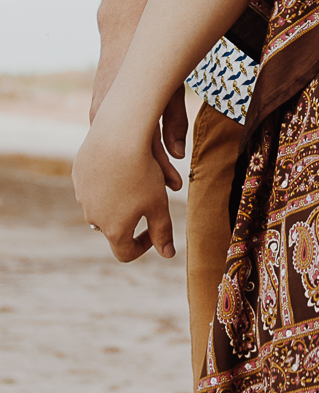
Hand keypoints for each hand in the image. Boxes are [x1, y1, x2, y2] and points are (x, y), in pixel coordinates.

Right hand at [73, 117, 180, 261]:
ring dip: (116, 200)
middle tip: (144, 201)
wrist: (118, 137)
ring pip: (100, 205)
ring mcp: (82, 196)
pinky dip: (105, 181)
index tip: (154, 231)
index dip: (143, 245)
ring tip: (133, 182)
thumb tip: (168, 254)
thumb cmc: (143, 173)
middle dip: (129, 219)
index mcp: (114, 230)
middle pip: (112, 227)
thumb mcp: (158, 203)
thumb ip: (162, 231)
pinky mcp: (78, 176)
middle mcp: (93, 217)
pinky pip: (91, 185)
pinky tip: (118, 166)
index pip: (126, 252)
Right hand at [92, 48, 186, 178]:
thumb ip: (174, 120)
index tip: (176, 185)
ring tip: (152, 182)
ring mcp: (97, 116)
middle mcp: (106, 119)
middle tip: (168, 190)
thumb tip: (180, 155)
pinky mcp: (96, 112)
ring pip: (115, 150)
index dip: (163, 171)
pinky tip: (132, 165)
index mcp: (125, 114)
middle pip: (127, 158)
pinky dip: (120, 154)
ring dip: (132, 167)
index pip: (144, 153)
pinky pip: (107, 140)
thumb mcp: (169, 88)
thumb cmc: (152, 61)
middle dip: (148, 176)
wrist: (124, 33)